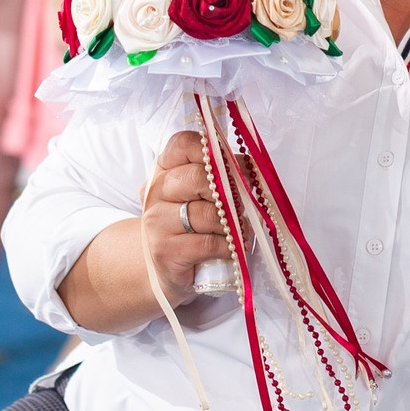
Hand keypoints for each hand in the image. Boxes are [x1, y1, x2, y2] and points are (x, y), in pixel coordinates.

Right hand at [142, 132, 239, 302]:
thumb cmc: (188, 224)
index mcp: (165, 168)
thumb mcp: (198, 194)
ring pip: (209, 213)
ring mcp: (157, 221)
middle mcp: (156, 191)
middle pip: (201, 178)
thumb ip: (219, 175)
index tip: (239, 167)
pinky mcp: (165, 250)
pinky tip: (234, 247)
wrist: (161, 266)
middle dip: (231, 191)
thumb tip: (253, 170)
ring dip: (234, 223)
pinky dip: (230, 246)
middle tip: (245, 204)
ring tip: (242, 229)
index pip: (186, 144)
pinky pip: (209, 243)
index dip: (217, 152)